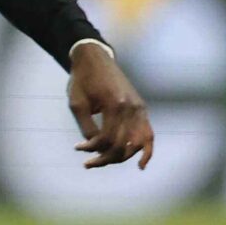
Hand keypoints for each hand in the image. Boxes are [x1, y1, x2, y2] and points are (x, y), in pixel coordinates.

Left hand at [67, 43, 153, 169]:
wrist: (95, 59)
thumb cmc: (82, 81)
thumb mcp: (77, 104)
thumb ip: (86, 126)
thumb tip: (95, 147)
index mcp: (115, 104)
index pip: (108, 139)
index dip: (92, 148)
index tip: (77, 147)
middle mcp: (132, 108)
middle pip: (123, 144)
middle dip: (105, 158)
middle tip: (88, 163)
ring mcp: (140, 108)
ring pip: (137, 143)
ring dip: (122, 157)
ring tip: (104, 161)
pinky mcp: (141, 108)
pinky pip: (148, 133)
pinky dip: (146, 150)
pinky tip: (141, 165)